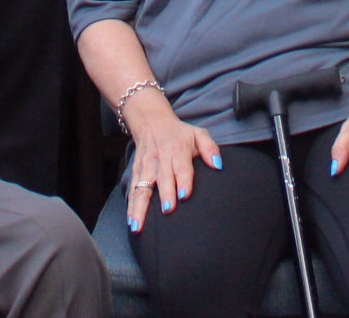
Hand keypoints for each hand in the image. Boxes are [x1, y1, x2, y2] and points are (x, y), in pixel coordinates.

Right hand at [122, 99, 220, 232]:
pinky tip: (131, 222)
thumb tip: (218, 165)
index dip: (183, 181)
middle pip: (162, 179)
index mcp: (178, 150)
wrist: (151, 122)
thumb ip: (210, 148)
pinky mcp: (136, 172)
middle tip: (168, 210)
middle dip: (165, 194)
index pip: (181, 167)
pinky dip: (131, 207)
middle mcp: (161, 160)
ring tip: (139, 225)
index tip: (184, 195)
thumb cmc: (179, 134)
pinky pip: (132, 191)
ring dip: (140, 207)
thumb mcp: (198, 134)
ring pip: (142, 188)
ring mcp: (146, 167)